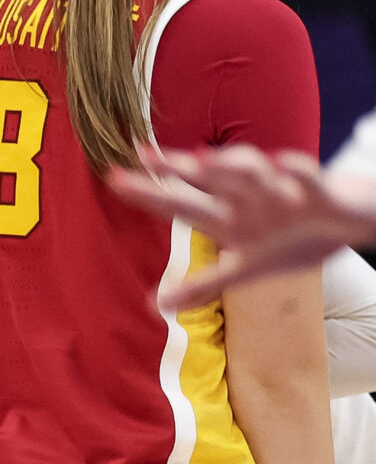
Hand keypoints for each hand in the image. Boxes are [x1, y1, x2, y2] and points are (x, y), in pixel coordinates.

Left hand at [107, 144, 375, 309]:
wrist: (348, 224)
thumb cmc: (291, 241)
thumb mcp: (244, 269)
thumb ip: (202, 286)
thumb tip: (153, 305)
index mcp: (227, 217)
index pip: (180, 204)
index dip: (150, 192)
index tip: (115, 178)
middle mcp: (248, 199)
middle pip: (208, 180)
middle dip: (178, 170)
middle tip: (147, 158)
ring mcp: (281, 192)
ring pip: (253, 173)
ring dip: (229, 166)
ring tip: (201, 160)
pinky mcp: (318, 192)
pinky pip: (307, 177)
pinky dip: (295, 171)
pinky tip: (282, 163)